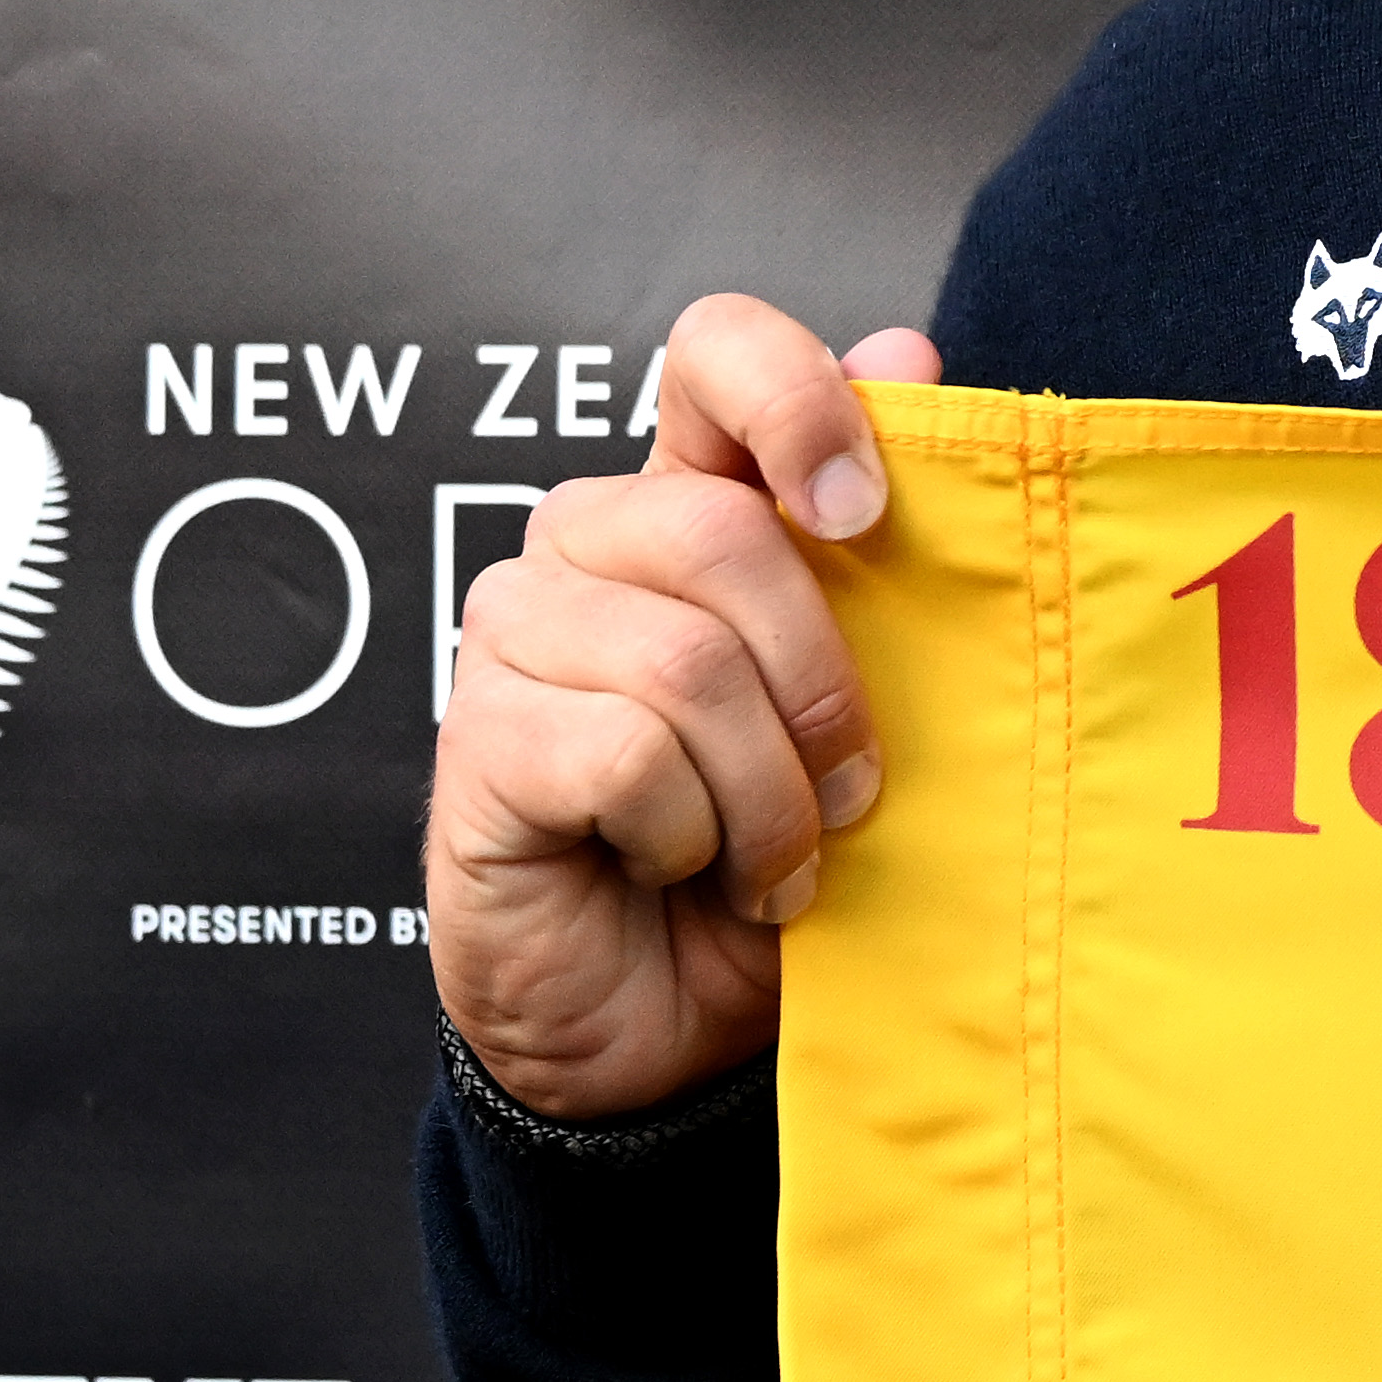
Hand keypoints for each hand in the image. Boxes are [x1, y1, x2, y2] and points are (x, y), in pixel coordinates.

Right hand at [426, 292, 944, 1121]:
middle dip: (820, 684)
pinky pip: (623, 755)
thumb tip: (906, 353)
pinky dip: (692, 835)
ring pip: (681, 660)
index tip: (864, 514)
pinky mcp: (475, 739)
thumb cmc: (778, 853)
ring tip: (772, 859)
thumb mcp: (870, 709)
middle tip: (849, 792)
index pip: (714, 355)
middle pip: (719, 531)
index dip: (794, 399)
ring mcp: (515, 634)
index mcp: (697, 506)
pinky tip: (684, 870)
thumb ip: (884, 547)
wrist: (680, 1028)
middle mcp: (591, 543)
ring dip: (763, 790)